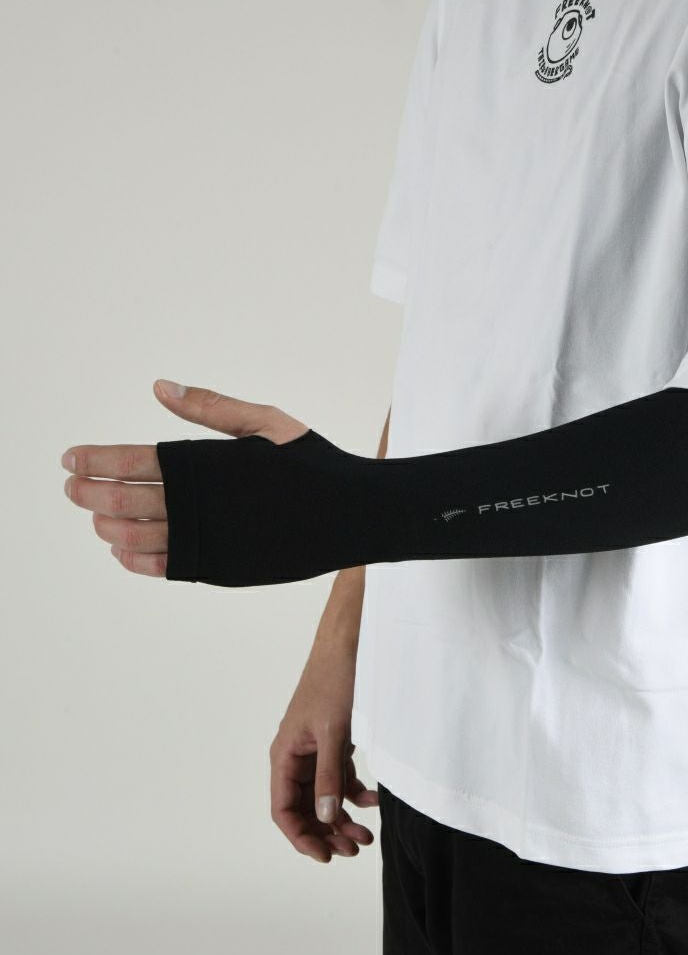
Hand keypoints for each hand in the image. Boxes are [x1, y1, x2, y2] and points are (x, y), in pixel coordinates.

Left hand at [61, 379, 309, 576]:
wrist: (350, 515)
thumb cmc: (311, 463)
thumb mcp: (266, 422)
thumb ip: (209, 407)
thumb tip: (158, 387)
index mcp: (207, 462)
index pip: (132, 462)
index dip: (94, 461)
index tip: (69, 460)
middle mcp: (201, 503)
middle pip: (124, 501)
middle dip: (89, 493)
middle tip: (72, 487)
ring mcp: (209, 539)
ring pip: (137, 537)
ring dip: (108, 526)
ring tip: (96, 518)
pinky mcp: (220, 567)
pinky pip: (163, 567)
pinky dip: (135, 560)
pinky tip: (122, 550)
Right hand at [270, 611, 378, 862]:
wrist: (351, 644)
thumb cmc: (335, 680)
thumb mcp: (334, 732)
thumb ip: (328, 776)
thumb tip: (323, 817)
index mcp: (285, 754)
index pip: (283, 810)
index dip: (301, 837)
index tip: (326, 855)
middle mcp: (296, 756)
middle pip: (304, 808)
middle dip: (326, 832)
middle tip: (354, 848)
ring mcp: (316, 750)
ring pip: (324, 796)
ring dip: (342, 817)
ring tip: (367, 835)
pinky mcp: (335, 742)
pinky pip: (340, 778)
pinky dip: (355, 793)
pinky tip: (374, 800)